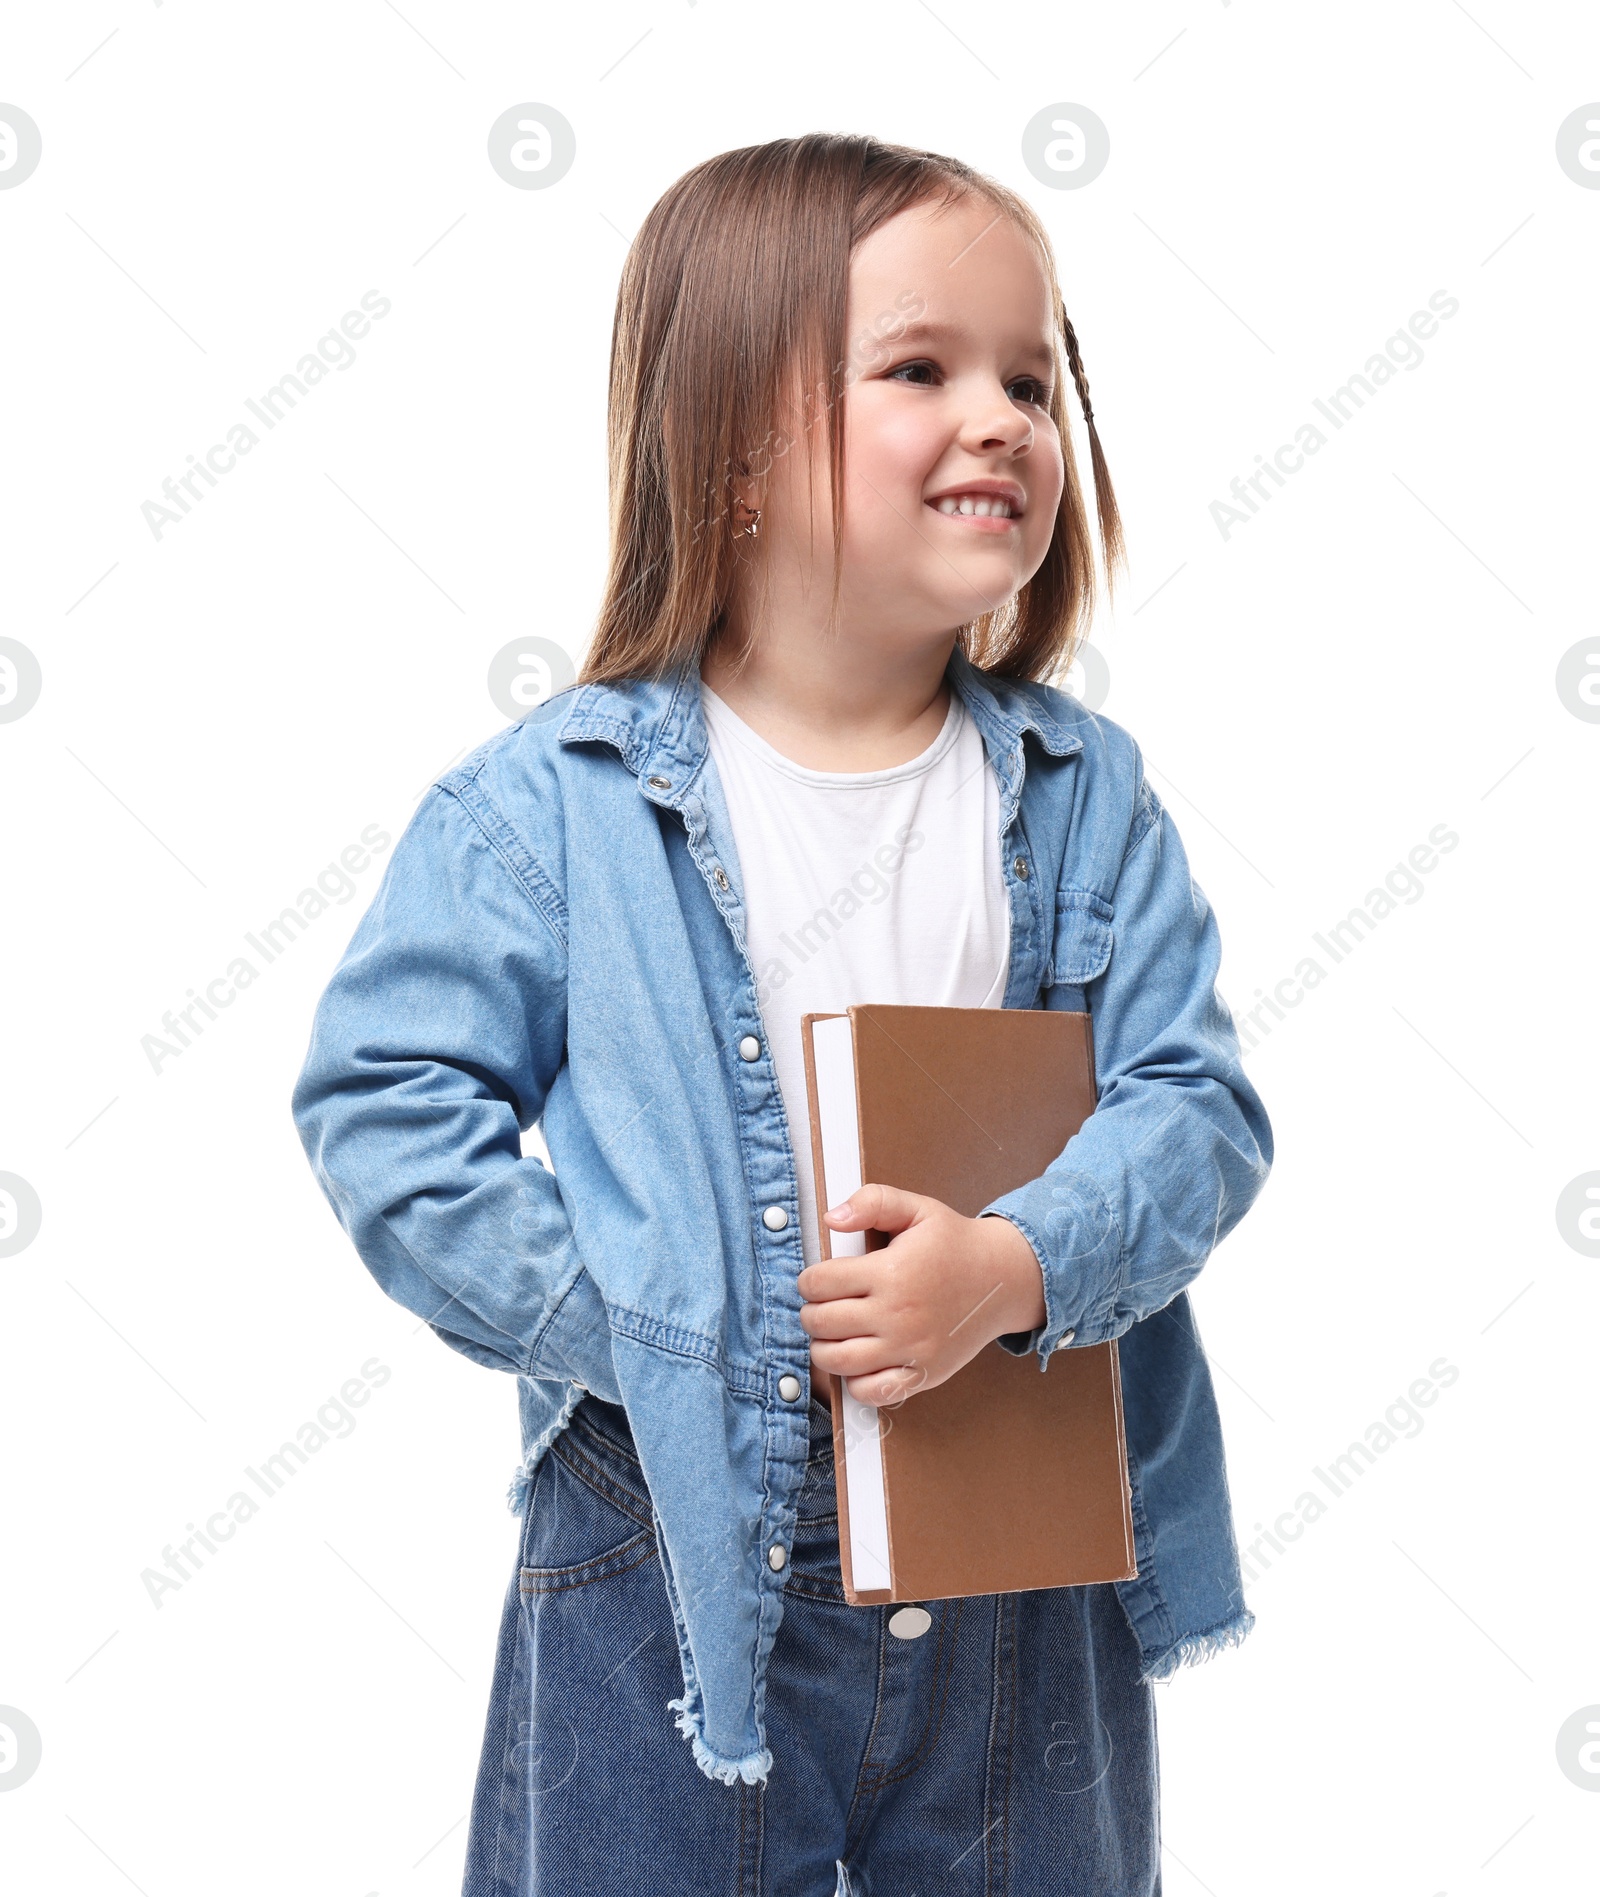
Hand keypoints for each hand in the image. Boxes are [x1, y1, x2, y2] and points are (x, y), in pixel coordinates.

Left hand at [797, 1184, 1046, 1408]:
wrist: (1004, 1279)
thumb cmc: (955, 1243)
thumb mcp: (917, 1208)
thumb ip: (872, 1202)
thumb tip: (831, 1218)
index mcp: (891, 1272)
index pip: (819, 1283)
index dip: (808, 1280)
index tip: (816, 1280)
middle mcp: (898, 1314)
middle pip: (821, 1323)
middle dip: (811, 1312)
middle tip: (822, 1305)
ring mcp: (911, 1349)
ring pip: (837, 1361)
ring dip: (823, 1347)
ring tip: (834, 1333)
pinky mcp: (923, 1374)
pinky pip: (872, 1392)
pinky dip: (855, 1382)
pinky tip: (860, 1361)